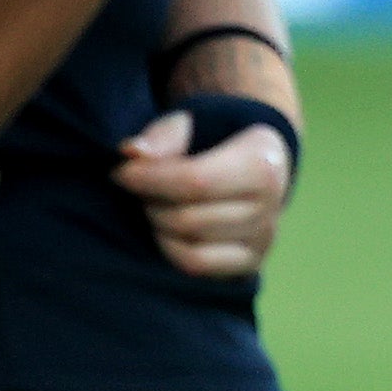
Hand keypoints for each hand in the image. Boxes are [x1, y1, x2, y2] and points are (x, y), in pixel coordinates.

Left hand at [115, 110, 292, 278]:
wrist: (241, 165)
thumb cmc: (207, 141)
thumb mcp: (186, 125)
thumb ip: (161, 136)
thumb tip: (131, 152)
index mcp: (261, 161)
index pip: (195, 181)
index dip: (149, 180)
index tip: (120, 173)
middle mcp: (271, 203)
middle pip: (188, 218)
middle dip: (151, 203)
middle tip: (141, 189)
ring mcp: (264, 237)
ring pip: (190, 243)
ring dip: (158, 225)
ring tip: (155, 203)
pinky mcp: (251, 261)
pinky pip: (197, 265)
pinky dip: (170, 249)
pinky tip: (165, 229)